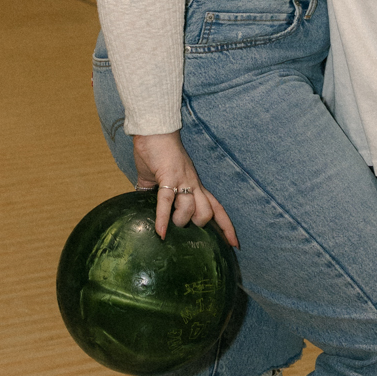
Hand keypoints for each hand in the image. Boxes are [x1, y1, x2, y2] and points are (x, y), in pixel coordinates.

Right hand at [133, 131, 238, 248]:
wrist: (154, 131)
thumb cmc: (158, 152)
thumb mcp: (162, 177)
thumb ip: (156, 192)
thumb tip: (142, 205)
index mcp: (195, 185)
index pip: (217, 208)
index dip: (226, 227)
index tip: (233, 244)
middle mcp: (194, 184)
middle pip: (208, 212)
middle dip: (198, 224)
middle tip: (184, 227)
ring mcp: (182, 181)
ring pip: (192, 209)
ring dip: (180, 221)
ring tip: (169, 225)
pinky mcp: (167, 177)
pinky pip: (167, 201)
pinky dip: (163, 219)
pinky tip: (160, 232)